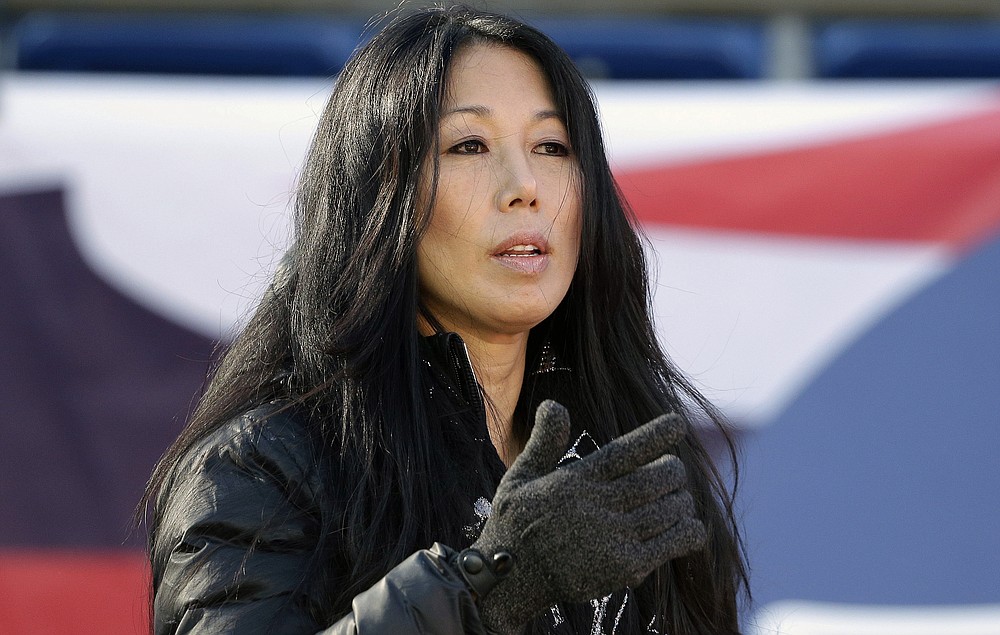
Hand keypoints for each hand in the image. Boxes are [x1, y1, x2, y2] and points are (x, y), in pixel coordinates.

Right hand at [472, 400, 706, 633]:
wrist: (509, 580)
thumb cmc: (514, 524)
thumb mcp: (520, 477)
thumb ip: (543, 442)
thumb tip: (554, 404)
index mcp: (575, 481)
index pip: (623, 452)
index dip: (655, 436)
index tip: (678, 423)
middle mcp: (596, 507)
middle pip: (655, 479)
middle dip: (673, 470)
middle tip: (674, 469)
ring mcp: (612, 539)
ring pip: (668, 510)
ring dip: (681, 500)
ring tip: (680, 497)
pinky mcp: (624, 568)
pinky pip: (670, 544)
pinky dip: (688, 533)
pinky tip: (691, 527)